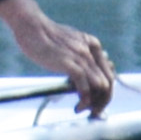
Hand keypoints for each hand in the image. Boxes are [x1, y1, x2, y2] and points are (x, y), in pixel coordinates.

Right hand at [0, 0, 115, 114]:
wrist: (32, 26)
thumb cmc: (45, 37)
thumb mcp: (70, 43)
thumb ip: (81, 56)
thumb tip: (85, 75)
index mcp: (93, 45)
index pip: (109, 74)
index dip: (106, 93)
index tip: (97, 105)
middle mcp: (91, 51)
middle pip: (108, 83)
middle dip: (102, 102)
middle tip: (92, 113)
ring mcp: (82, 57)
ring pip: (100, 86)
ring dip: (93, 103)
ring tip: (81, 109)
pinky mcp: (70, 63)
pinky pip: (85, 87)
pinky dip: (84, 101)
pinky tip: (77, 107)